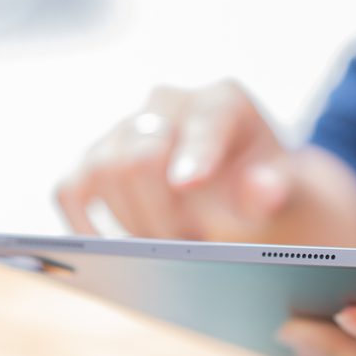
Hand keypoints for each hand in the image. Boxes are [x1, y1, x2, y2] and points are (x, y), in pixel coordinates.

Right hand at [56, 80, 295, 240]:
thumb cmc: (261, 190)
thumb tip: (263, 190)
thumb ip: (275, 190)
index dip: (195, 153)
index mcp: (222, 102)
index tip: (189, 182)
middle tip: (189, 247)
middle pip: (143, 156)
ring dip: (132, 223)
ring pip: (103, 173)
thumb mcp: (284, 191)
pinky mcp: (94, 161)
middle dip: (164, 214)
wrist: (238, 193)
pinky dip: (83, 222)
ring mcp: (124, 130)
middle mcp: (166, 105)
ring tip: (165, 249)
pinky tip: (108, 253)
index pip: (205, 122)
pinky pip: (71, 190)